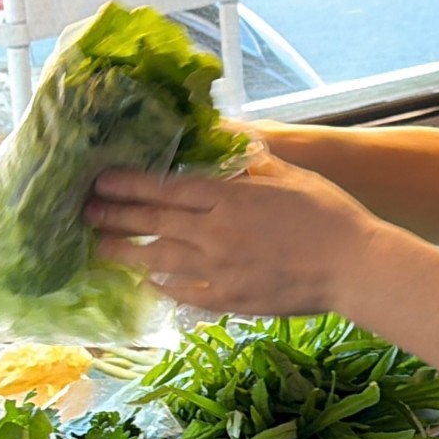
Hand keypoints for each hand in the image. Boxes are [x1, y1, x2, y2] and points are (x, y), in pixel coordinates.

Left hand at [86, 149, 383, 316]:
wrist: (354, 266)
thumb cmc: (328, 213)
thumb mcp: (290, 175)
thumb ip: (252, 160)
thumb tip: (226, 140)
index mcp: (229, 197)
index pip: (165, 187)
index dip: (128, 183)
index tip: (100, 180)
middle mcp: (215, 232)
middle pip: (153, 222)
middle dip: (115, 216)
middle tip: (84, 212)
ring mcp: (220, 268)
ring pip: (160, 259)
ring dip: (126, 252)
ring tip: (99, 247)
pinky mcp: (231, 298)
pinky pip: (187, 292)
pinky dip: (164, 286)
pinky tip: (149, 282)